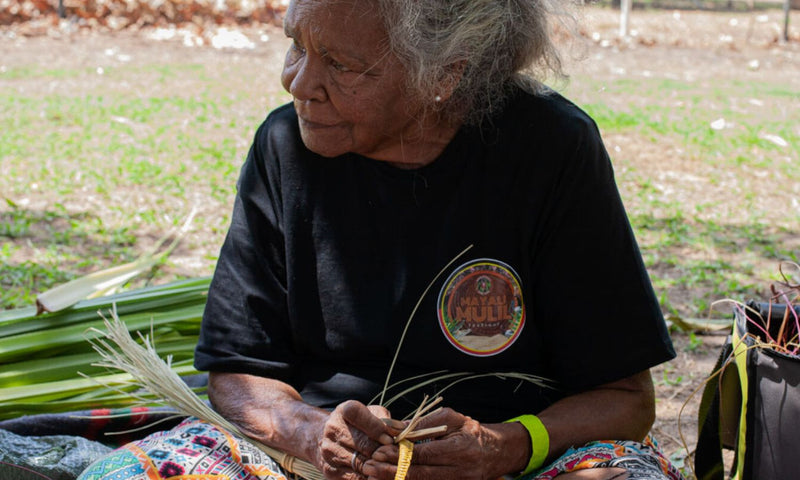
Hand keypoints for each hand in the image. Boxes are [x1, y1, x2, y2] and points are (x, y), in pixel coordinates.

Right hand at [316, 400, 401, 479]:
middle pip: (363, 444)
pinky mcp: (330, 470)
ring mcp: (329, 451)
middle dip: (384, 452)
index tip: (390, 439)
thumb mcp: (370, 414)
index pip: (361, 416)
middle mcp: (333, 429)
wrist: (323, 438)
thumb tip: (404, 432)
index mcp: (344, 410)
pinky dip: (371, 479)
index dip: (377, 429)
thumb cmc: (356, 425)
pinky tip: (380, 477)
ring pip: (361, 463)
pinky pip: (354, 478)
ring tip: (395, 469)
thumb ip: (387, 421)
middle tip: (400, 458)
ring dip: (380, 468)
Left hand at [362, 407, 526, 479]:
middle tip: (369, 467)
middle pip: (420, 474)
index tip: (379, 452)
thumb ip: (422, 424)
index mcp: (460, 449)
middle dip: (391, 471)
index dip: (400, 454)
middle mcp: (460, 470)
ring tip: (373, 476)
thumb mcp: (451, 419)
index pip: (424, 454)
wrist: (496, 452)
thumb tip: (393, 428)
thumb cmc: (470, 430)